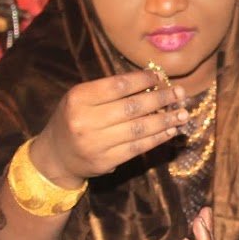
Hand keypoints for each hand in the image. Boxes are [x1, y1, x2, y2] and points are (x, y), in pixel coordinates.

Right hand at [28, 69, 188, 186]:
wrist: (56, 156)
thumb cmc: (74, 119)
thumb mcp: (83, 98)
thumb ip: (111, 90)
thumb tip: (153, 81)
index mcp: (79, 97)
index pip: (118, 85)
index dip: (143, 80)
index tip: (161, 77)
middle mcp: (85, 120)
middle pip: (132, 107)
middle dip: (161, 99)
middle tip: (180, 94)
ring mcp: (96, 143)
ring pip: (138, 129)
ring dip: (165, 121)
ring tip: (182, 114)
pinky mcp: (106, 161)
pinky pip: (137, 148)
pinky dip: (157, 138)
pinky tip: (170, 131)